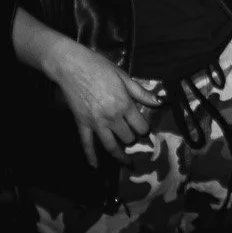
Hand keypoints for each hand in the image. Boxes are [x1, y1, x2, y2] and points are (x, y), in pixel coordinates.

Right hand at [39, 38, 161, 165]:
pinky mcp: (81, 124)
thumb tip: (159, 102)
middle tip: (134, 138)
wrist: (72, 66)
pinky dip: (91, 156)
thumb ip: (141, 93)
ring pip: (111, 146)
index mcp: (124, 104)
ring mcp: (95, 123)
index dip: (144, 129)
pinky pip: (86, 144)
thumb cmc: (100, 67)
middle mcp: (112, 117)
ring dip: (120, 156)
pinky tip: (95, 166)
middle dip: (133, 139)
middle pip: (128, 137)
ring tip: (127, 163)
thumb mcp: (124, 77)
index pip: (140, 126)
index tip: (144, 128)